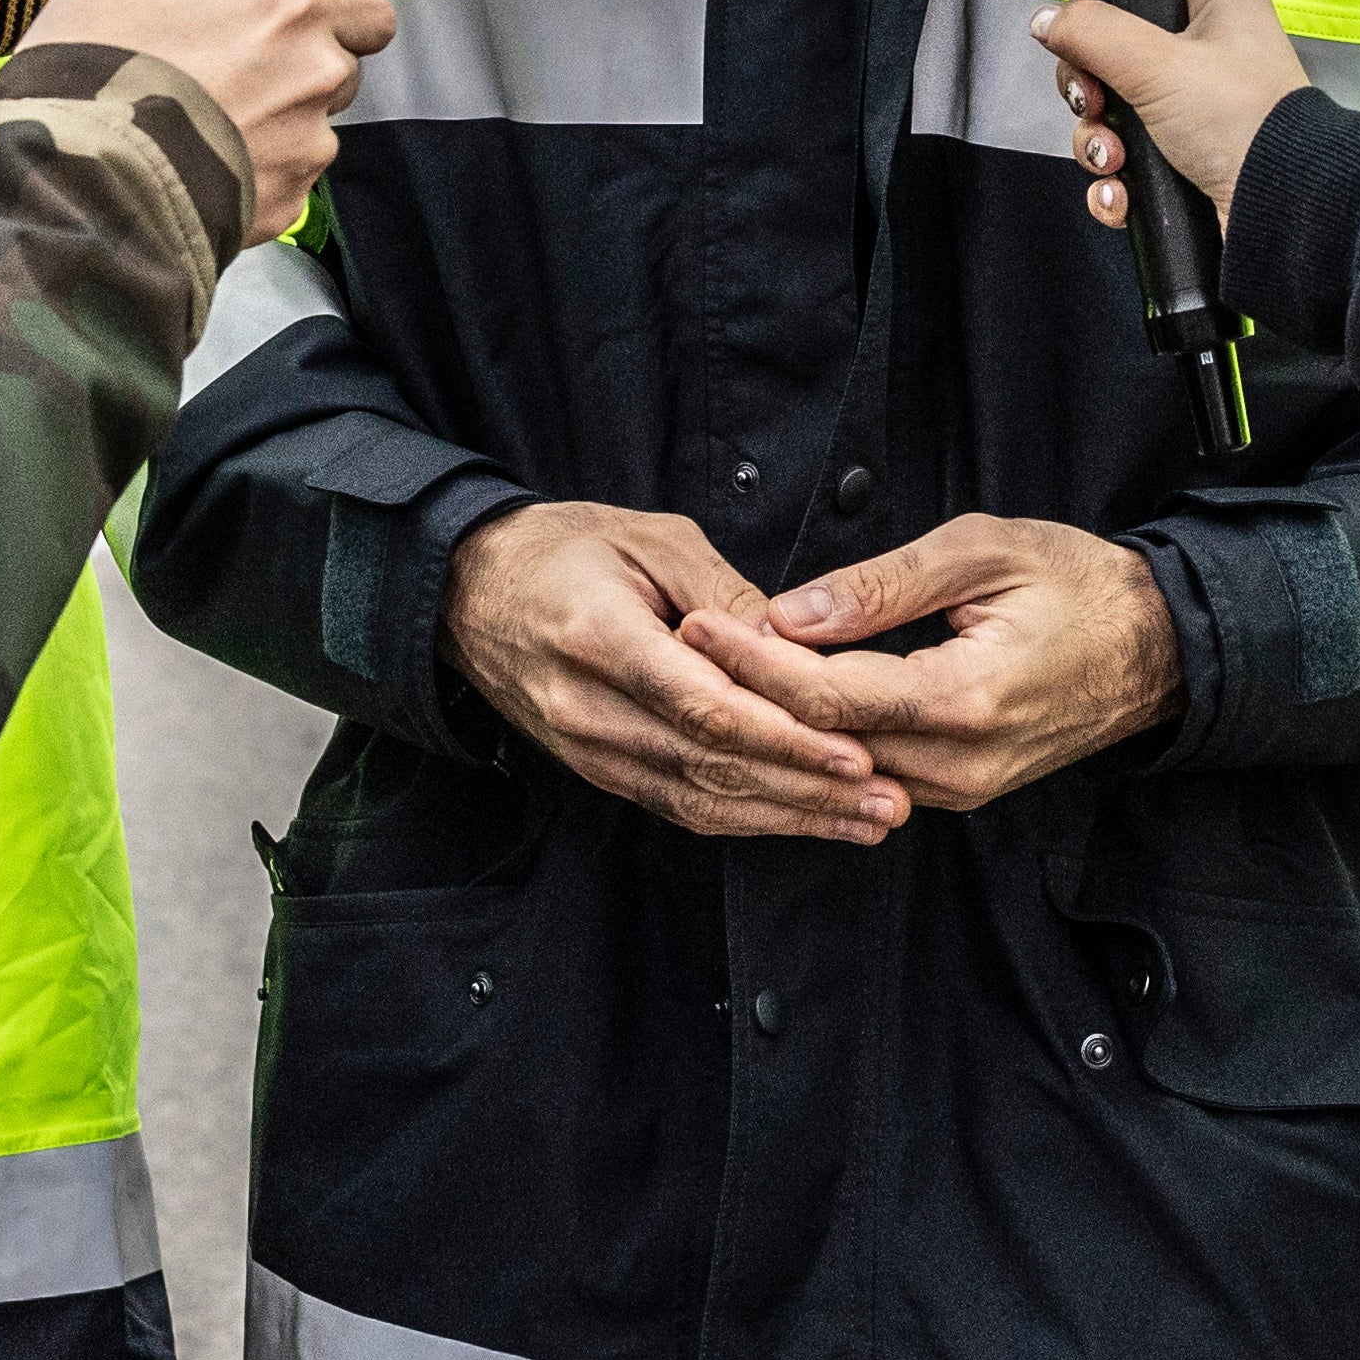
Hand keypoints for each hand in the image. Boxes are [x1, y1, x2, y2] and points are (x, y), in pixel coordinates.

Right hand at [27, 0, 391, 238]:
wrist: (73, 182)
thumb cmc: (92, 67)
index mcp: (290, 6)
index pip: (371, 14)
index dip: (335, 16)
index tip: (286, 24)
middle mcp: (316, 76)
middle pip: (341, 70)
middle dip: (298, 68)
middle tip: (224, 71)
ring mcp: (307, 147)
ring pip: (313, 128)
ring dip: (275, 124)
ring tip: (200, 123)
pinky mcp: (288, 207)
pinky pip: (287, 181)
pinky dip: (255, 174)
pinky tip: (199, 164)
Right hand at [444, 503, 907, 842]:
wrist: (469, 590)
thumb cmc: (565, 549)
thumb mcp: (652, 538)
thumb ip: (726, 594)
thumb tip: (798, 644)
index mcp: (601, 638)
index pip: (706, 707)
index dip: (786, 739)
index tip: (857, 753)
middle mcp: (589, 708)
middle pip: (713, 766)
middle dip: (809, 791)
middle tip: (890, 802)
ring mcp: (588, 748)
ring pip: (700, 800)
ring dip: (791, 817)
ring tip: (869, 821)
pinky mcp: (595, 769)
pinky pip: (677, 806)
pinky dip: (747, 819)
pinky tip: (806, 821)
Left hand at [697, 518, 1179, 813]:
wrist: (1157, 647)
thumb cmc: (1078, 584)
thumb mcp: (981, 552)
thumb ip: (882, 586)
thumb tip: (791, 613)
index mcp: (963, 698)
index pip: (826, 696)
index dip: (751, 664)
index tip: (697, 626)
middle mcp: (958, 762)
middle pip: (819, 742)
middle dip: (745, 699)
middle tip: (680, 652)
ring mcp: (960, 787)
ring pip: (840, 767)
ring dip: (776, 727)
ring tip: (710, 680)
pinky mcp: (960, 790)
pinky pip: (871, 773)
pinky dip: (820, 742)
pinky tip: (777, 708)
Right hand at [1040, 0, 1306, 230]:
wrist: (1283, 211)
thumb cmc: (1246, 123)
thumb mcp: (1158, 65)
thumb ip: (1093, 34)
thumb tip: (1047, 19)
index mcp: (1218, 3)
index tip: (1080, 29)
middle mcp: (1208, 49)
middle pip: (1115, 48)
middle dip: (1090, 88)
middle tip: (1094, 103)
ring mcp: (1197, 105)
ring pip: (1115, 109)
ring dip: (1098, 140)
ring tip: (1113, 160)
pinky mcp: (1187, 155)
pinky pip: (1129, 158)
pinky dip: (1116, 179)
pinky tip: (1122, 192)